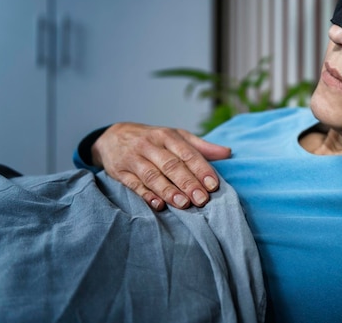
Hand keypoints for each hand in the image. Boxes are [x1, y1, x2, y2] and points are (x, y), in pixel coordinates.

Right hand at [92, 122, 230, 209]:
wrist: (113, 136)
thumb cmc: (153, 140)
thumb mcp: (176, 137)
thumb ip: (201, 147)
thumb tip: (228, 153)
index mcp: (167, 136)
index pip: (187, 153)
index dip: (201, 169)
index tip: (213, 185)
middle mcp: (150, 145)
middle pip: (171, 165)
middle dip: (188, 183)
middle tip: (202, 199)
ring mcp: (134, 158)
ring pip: (153, 175)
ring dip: (169, 191)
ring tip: (184, 204)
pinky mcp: (120, 172)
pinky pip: (134, 184)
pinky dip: (146, 195)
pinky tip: (159, 205)